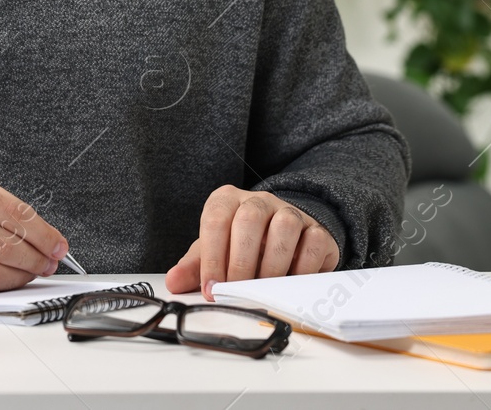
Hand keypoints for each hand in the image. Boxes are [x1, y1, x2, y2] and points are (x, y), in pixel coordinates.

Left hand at [164, 186, 337, 297]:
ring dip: (272, 264)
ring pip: (284, 226)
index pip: (216, 220)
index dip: (212, 257)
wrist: (285, 239)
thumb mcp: (214, 252)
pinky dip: (302, 267)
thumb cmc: (243, 245)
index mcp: (227, 201)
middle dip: (240, 262)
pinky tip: (291, 284)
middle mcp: (259, 201)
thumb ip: (194, 267)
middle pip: (248, 219)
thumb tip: (173, 282)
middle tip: (236, 291)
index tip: (211, 289)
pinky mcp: (317, 230)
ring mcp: (290, 212)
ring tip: (264, 289)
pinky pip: (313, 242)